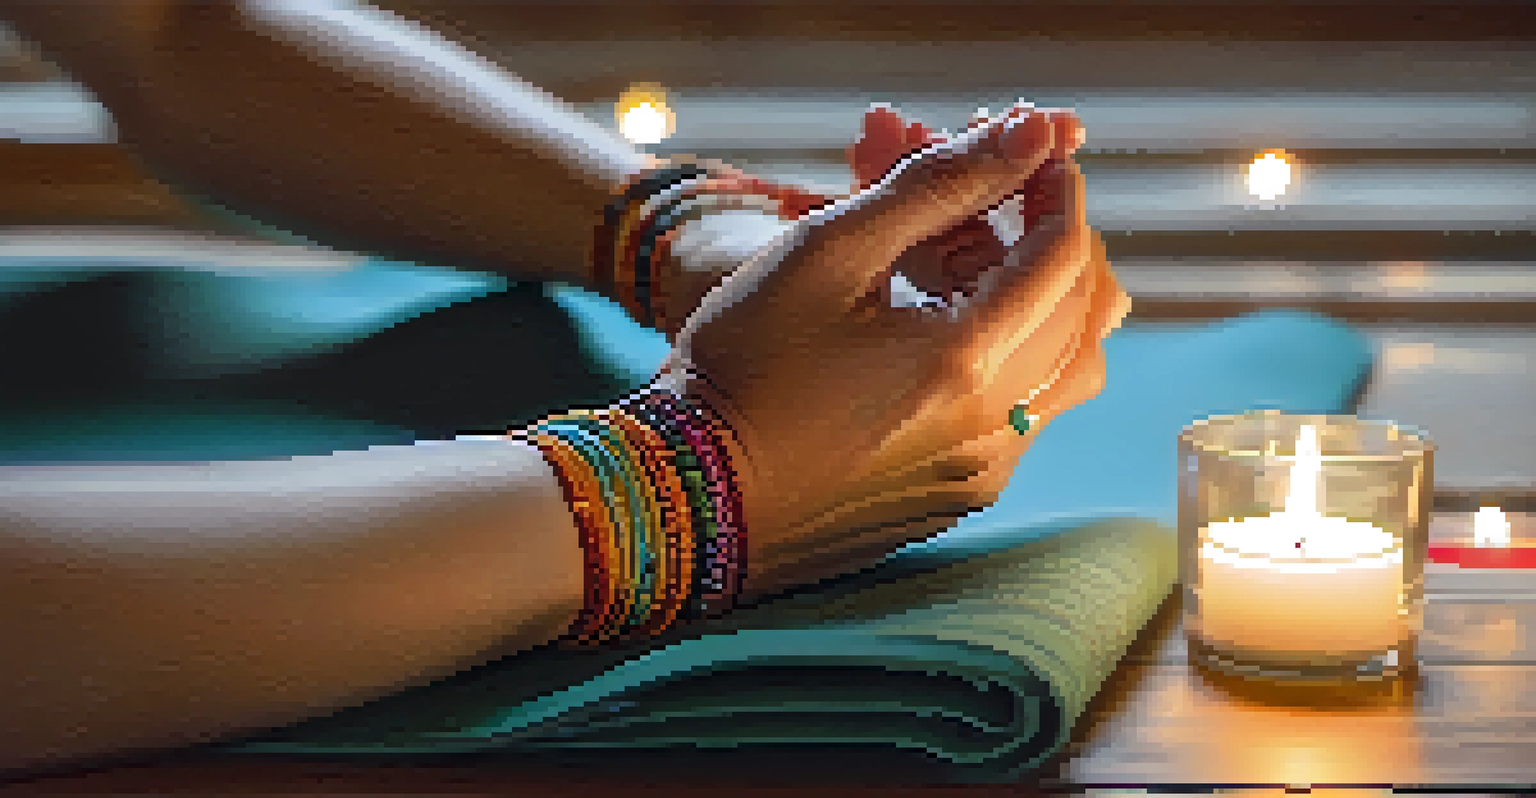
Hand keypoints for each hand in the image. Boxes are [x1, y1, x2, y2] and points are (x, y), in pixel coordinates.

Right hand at [662, 104, 1131, 597]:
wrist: (689, 492)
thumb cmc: (743, 366)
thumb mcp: (828, 250)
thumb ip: (936, 184)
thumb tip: (1025, 134)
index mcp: (967, 363)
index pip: (1063, 255)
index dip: (1055, 188)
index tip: (1030, 148)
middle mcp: (994, 430)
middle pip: (1082, 312)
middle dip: (1050, 237)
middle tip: (999, 195)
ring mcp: (979, 473)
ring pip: (1066, 370)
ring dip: (1043, 301)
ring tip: (976, 261)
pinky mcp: (955, 498)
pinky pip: (1022, 416)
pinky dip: (1011, 357)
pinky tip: (944, 329)